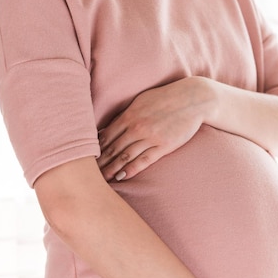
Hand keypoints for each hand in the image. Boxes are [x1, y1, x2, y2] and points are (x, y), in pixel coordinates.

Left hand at [96, 77, 212, 180]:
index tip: (83, 158)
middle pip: (112, 148)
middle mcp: (137, 127)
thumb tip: (109, 128)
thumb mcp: (142, 101)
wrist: (193, 99)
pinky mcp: (164, 146)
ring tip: (101, 179)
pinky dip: (132, 169)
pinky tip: (122, 176)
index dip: (93, 148)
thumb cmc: (166, 98)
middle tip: (86, 173)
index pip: (106, 136)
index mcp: (130, 115)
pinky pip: (144, 160)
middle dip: (99, 162)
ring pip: (126, 156)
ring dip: (112, 169)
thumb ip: (125, 115)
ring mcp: (151, 138)